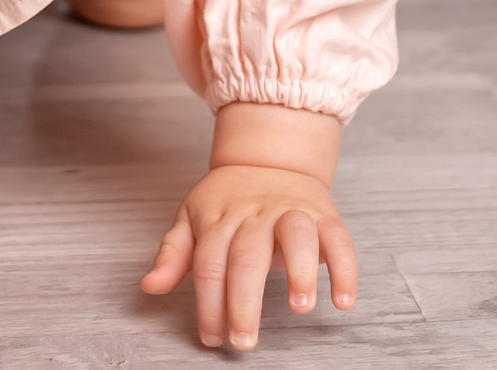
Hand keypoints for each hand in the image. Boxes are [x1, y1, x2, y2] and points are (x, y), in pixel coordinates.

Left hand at [142, 103, 355, 350]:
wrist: (270, 156)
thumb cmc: (227, 199)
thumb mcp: (192, 217)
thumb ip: (173, 253)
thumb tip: (150, 286)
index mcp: (219, 217)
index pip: (209, 263)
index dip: (209, 303)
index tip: (212, 337)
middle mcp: (255, 213)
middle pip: (247, 257)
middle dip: (244, 302)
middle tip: (244, 341)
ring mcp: (291, 211)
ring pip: (297, 236)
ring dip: (300, 271)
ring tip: (300, 307)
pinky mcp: (324, 215)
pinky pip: (339, 240)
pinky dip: (345, 269)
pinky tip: (342, 300)